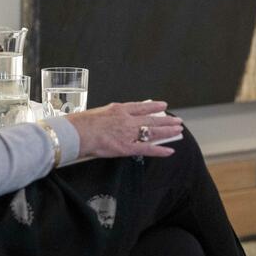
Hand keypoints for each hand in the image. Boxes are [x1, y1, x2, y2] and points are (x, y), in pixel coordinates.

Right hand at [66, 100, 184, 158]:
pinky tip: (170, 151)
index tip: (163, 105)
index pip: (141, 106)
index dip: (154, 106)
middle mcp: (128, 120)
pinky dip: (160, 150)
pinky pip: (147, 149)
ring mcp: (129, 133)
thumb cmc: (82, 123)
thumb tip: (116, 118)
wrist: (77, 132)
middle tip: (177, 120)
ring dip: (167, 131)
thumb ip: (111, 115)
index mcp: (119, 109)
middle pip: (151, 119)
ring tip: (178, 131)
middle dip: (166, 120)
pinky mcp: (127, 147)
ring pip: (153, 132)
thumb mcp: (98, 112)